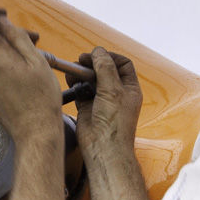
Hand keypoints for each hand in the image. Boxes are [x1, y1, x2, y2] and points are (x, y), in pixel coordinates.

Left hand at [0, 8, 63, 144]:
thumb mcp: (37, 61)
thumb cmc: (41, 100)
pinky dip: (5, 65)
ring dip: (8, 50)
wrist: (35, 132)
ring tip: (33, 58)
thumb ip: (17, 37)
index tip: (2, 15)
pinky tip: (23, 74)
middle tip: (33, 39)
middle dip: (7, 34)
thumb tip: (2, 22)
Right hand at [71, 48, 141, 167]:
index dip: (110, 57)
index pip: (122, 64)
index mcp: (129, 88)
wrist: (103, 148)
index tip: (97, 55)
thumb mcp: (113, 90)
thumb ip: (105, 68)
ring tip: (73, 70)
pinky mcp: (88, 108)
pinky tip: (70, 80)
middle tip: (81, 61)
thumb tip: (98, 51)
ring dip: (82, 74)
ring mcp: (102, 101)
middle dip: (93, 64)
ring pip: (91, 80)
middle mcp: (117, 94)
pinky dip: (75, 84)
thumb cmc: (115, 124)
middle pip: (104, 70)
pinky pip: (80, 91)